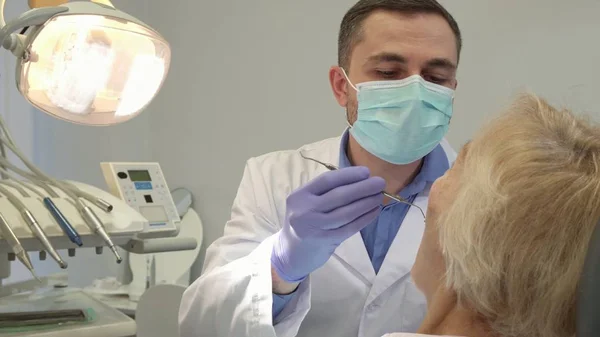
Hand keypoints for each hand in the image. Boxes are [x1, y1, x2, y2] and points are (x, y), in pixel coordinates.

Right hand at [271, 167, 384, 282]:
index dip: (348, 175)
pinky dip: (364, 219)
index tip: (366, 172)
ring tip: (379, 197)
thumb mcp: (307, 203)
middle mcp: (304, 210)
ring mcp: (314, 227)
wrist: (291, 252)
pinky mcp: (325, 241)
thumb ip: (326, 193)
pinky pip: (349, 228)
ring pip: (346, 213)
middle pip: (338, 196)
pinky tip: (374, 212)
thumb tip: (360, 180)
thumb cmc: (305, 222)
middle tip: (380, 183)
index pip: (326, 180)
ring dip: (366, 203)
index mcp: (299, 195)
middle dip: (362, 188)